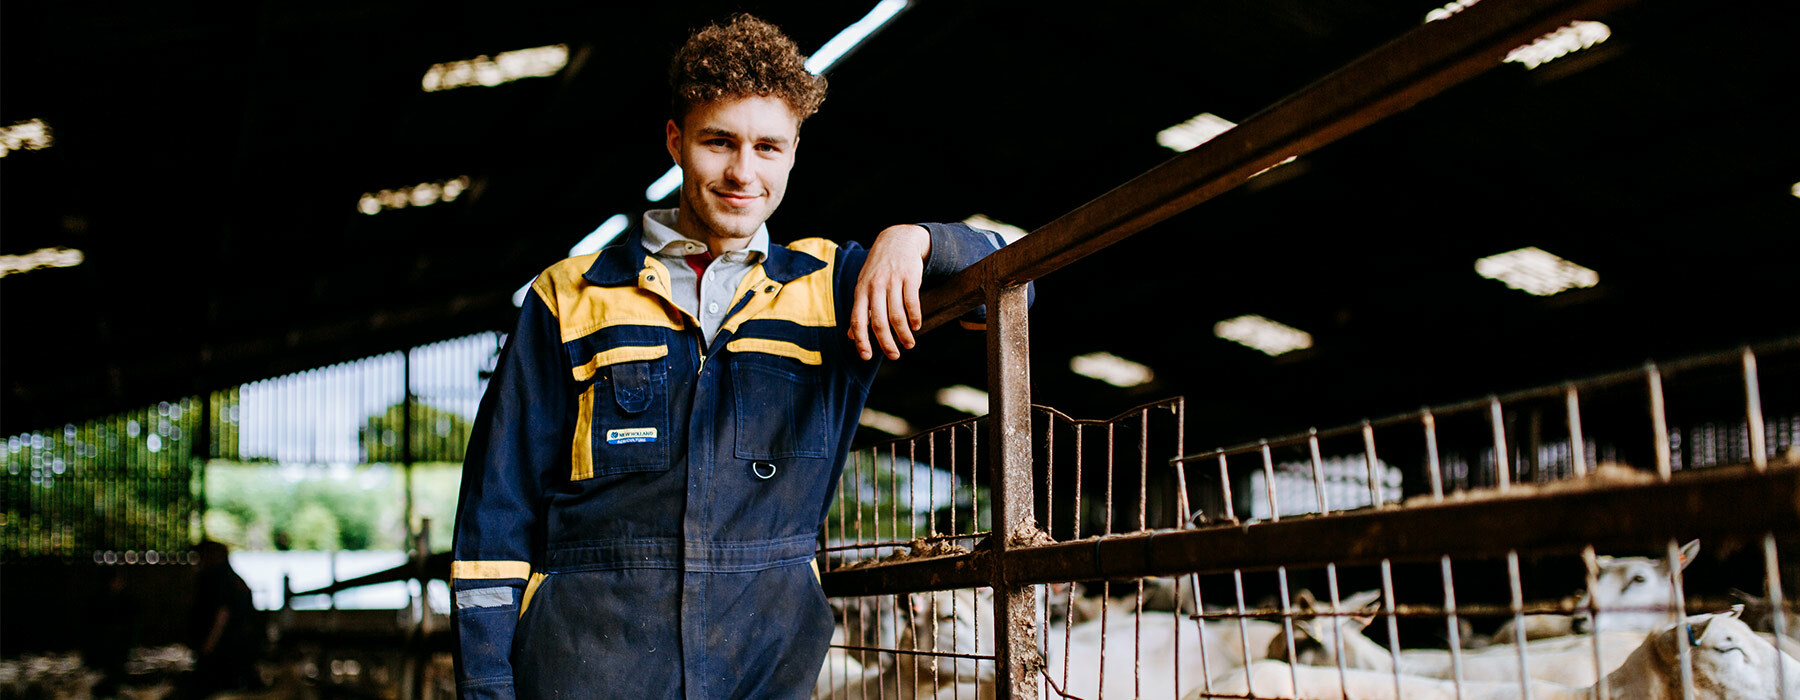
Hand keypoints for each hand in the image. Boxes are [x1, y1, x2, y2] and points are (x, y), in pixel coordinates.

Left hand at [848, 224, 930, 359]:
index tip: (867, 357)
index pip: (857, 320)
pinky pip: (912, 302)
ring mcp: (892, 281)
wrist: (897, 240)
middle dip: (887, 343)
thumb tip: (851, 336)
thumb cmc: (878, 269)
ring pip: (897, 315)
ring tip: (909, 344)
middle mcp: (875, 287)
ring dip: (904, 334)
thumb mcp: (864, 286)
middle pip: (879, 322)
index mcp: (861, 291)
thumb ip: (859, 311)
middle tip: (894, 356)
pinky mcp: (909, 276)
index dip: (861, 340)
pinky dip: (915, 317)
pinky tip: (916, 326)